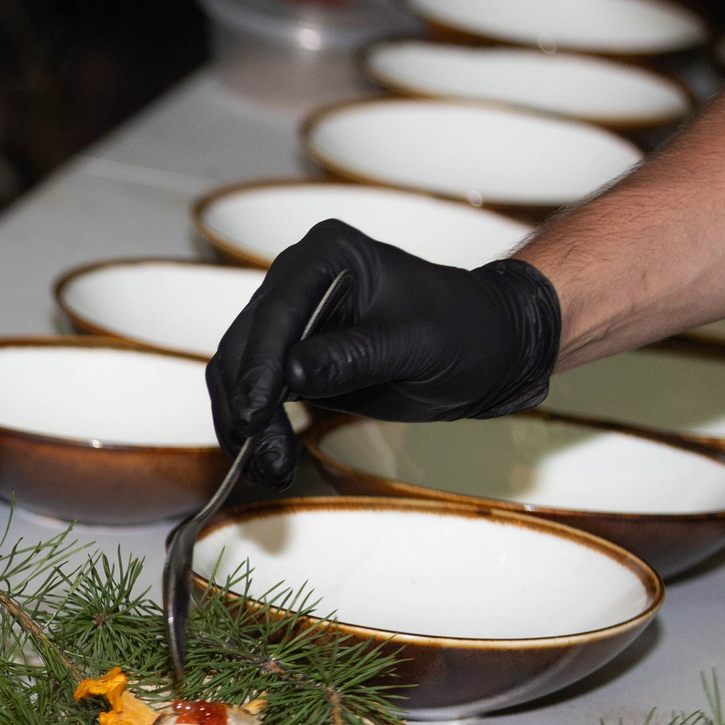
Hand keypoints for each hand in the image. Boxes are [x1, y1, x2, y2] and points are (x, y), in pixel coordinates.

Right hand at [207, 220, 563, 489]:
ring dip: (245, 426)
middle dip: (248, 406)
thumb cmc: (467, 331)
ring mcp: (289, 320)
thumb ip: (357, 356)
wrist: (487, 349)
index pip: (277, 311)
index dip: (259, 365)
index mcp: (328, 255)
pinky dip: (254, 430)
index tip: (255, 413)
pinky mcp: (288, 358)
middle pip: (244, 345)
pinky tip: (268, 460)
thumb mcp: (420, 344)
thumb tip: (294, 375)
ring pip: (237, 374)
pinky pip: (252, 394)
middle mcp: (296, 281)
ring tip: (270, 468)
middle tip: (267, 459)